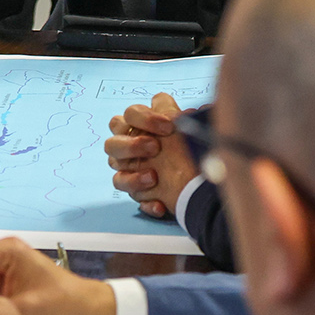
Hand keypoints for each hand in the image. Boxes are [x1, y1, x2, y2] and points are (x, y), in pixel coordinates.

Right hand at [106, 94, 197, 218]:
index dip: (145, 118)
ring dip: (132, 173)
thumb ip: (185, 117)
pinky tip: (161, 204)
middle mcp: (130, 146)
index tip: (168, 126)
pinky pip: (132, 197)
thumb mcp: (190, 131)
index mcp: (140, 126)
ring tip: (153, 177)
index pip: (130, 114)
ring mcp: (130, 169)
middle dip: (132, 145)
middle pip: (112, 142)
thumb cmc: (191, 150)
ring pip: (114, 169)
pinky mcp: (137, 192)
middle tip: (155, 148)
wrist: (202, 186)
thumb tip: (200, 110)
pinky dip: (146, 200)